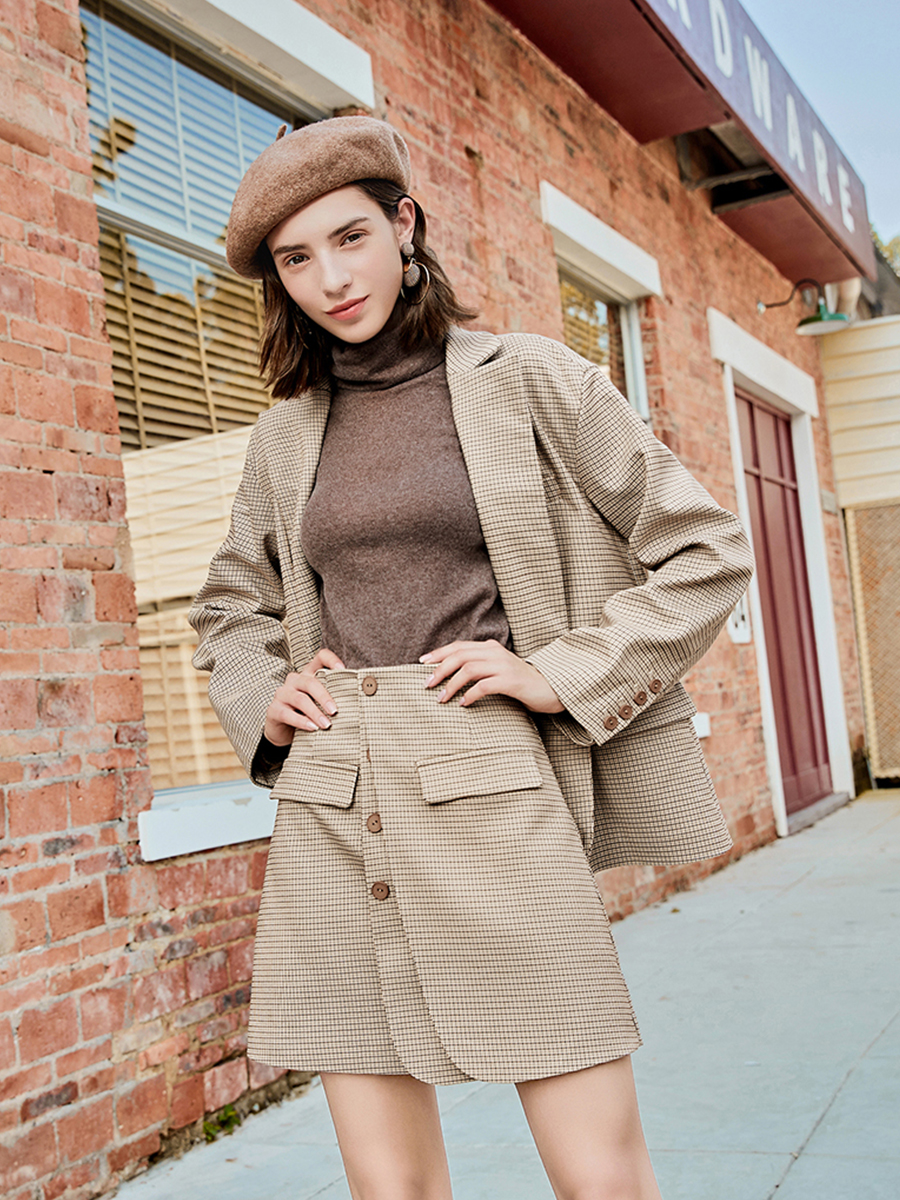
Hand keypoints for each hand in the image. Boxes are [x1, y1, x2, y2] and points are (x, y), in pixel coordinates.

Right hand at [264, 649, 344, 742]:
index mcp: (308, 674)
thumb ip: (332, 698)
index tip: (343, 669)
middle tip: (335, 711)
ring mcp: (283, 694)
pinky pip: (288, 714)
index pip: (320, 658)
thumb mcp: (319, 703)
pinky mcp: (274, 709)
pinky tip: (312, 728)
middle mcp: (295, 680)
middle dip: (324, 697)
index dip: (331, 660)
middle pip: (310, 682)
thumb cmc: (306, 713)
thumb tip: (355, 702)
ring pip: (300, 699)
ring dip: (315, 712)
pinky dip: (302, 722)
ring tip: (326, 724)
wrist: (284, 731)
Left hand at [420, 639, 563, 712]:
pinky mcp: (511, 681)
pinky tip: (463, 703)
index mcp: (491, 648)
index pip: (459, 646)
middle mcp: (496, 653)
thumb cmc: (521, 683)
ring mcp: (504, 666)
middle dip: (439, 669)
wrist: (551, 688)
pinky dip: (470, 694)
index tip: (422, 663)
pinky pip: (484, 686)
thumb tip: (449, 675)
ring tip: (441, 698)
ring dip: (451, 684)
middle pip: (460, 655)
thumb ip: (480, 667)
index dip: (439, 653)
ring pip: (469, 669)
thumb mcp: (498, 670)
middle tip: (426, 685)